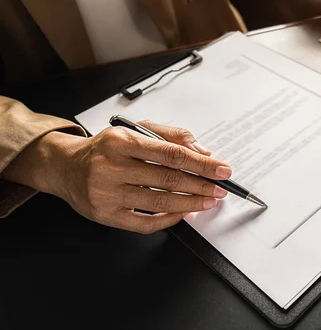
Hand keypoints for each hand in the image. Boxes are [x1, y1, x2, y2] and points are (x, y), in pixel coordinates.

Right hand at [3, 122, 230, 233]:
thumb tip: (202, 151)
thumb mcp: (135, 130)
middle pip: (168, 179)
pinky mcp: (105, 215)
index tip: (221, 170)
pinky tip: (183, 212)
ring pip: (159, 202)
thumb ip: (171, 136)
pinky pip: (145, 222)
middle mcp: (111, 167)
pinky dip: (169, 219)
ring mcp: (106, 193)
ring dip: (191, 203)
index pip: (171, 154)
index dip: (201, 164)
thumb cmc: (106, 148)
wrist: (66, 168)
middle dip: (201, 185)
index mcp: (121, 141)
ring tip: (208, 201)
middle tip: (220, 189)